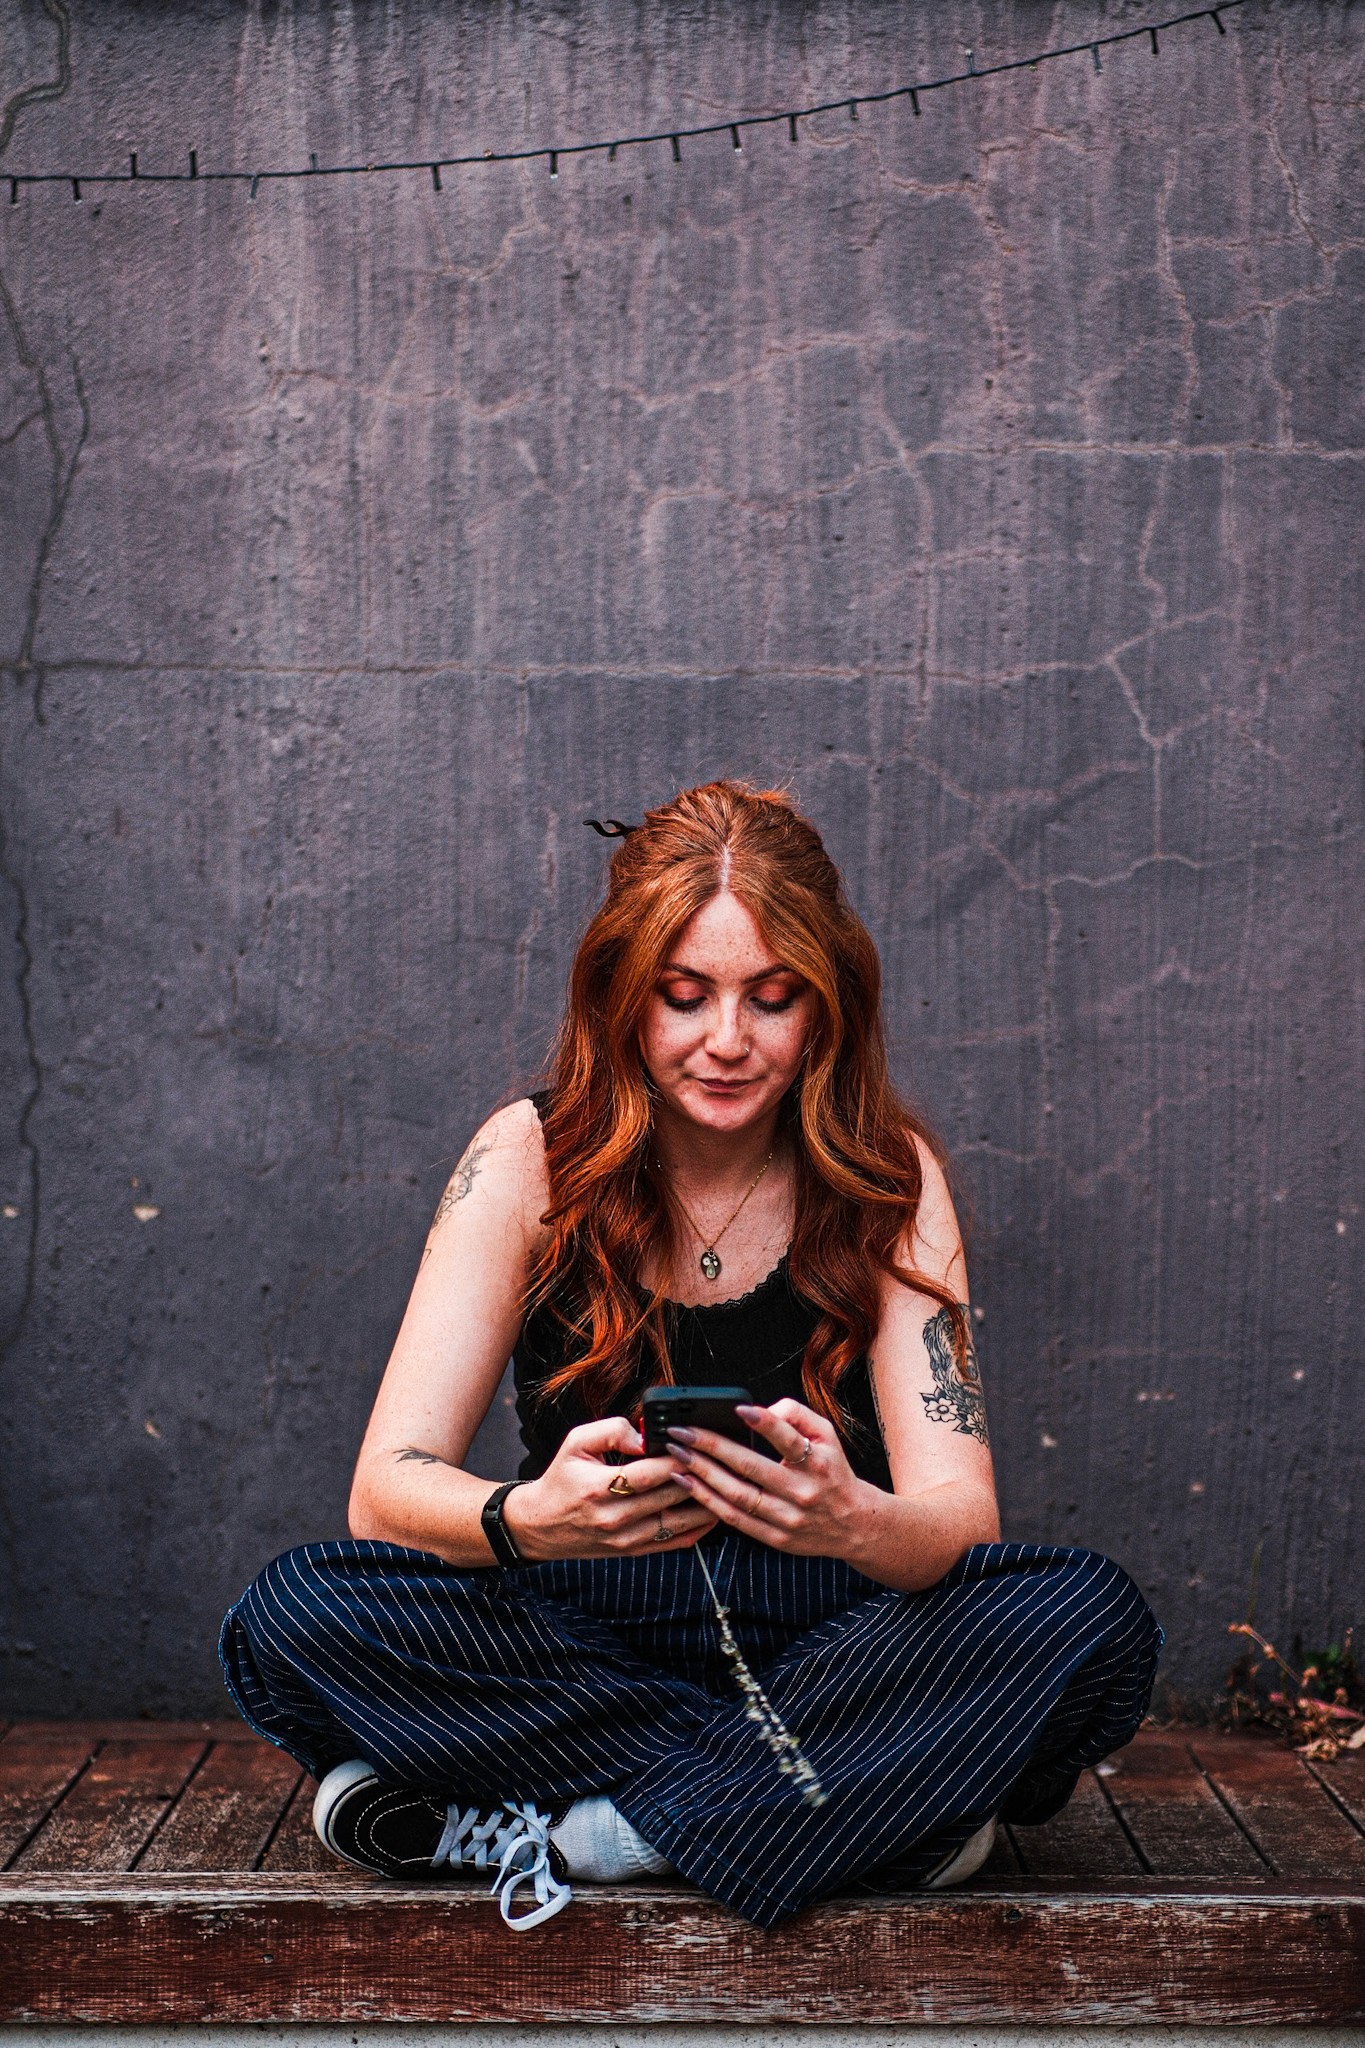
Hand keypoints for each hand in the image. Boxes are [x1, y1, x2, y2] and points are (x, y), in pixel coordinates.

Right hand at [503, 1415, 716, 1560]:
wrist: (542, 1526)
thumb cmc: (562, 1479)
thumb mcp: (575, 1443)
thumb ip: (611, 1430)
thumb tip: (644, 1435)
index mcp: (598, 1489)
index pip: (648, 1473)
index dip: (675, 1457)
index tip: (695, 1441)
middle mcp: (614, 1518)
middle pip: (669, 1497)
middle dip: (697, 1475)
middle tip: (719, 1457)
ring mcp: (626, 1539)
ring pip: (678, 1522)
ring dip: (705, 1503)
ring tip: (723, 1482)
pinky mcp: (634, 1551)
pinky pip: (675, 1542)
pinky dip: (699, 1527)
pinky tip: (713, 1510)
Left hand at [666, 1398, 874, 1561]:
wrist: (853, 1524)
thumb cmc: (832, 1471)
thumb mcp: (827, 1436)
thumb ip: (797, 1415)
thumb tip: (761, 1409)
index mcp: (817, 1463)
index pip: (789, 1440)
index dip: (765, 1423)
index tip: (739, 1409)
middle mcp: (802, 1492)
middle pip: (751, 1468)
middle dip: (712, 1447)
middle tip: (682, 1431)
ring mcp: (787, 1518)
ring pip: (738, 1496)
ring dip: (703, 1474)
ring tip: (678, 1454)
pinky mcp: (775, 1538)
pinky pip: (735, 1519)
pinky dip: (708, 1500)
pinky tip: (688, 1482)